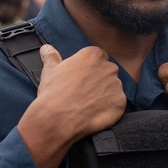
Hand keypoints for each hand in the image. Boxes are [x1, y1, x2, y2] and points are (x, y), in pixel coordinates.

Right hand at [18, 44, 125, 167]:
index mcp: (93, 55)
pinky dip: (109, 109)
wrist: (57, 118)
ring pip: (113, 89)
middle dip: (99, 81)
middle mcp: (109, 68)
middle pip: (107, 73)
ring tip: (88, 104)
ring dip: (104, 95)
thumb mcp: (50, 70)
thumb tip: (46, 48)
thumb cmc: (53, 93)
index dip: (89, 70)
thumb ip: (51, 56)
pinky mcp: (120, 103)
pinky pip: (117, 104)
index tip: (82, 79)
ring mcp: (117, 85)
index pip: (98, 58)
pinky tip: (94, 112)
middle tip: (84, 93)